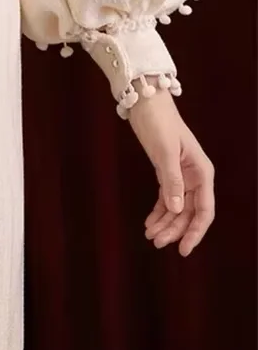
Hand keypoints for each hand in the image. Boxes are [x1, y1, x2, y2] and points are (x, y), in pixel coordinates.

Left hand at [127, 79, 214, 256]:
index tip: (183, 248)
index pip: (203, 210)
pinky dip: (159, 211)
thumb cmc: (159, 122)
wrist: (145, 101)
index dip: (195, 231)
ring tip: (150, 236)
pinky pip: (166, 197)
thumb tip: (176, 210)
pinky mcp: (166, 171)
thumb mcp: (166, 151)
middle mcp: (195, 176)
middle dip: (174, 229)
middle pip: (188, 212)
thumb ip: (171, 180)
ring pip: (176, 207)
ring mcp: (181, 175)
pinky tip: (150, 222)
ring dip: (165, 223)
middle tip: (156, 243)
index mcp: (202, 172)